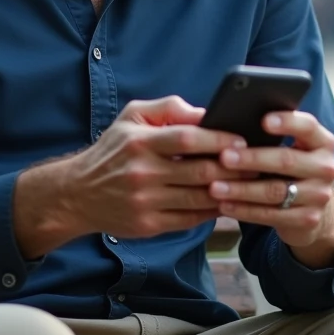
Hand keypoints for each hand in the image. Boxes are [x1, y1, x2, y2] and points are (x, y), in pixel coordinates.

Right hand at [14, 96, 251, 257]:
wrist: (78, 193)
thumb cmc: (112, 151)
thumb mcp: (131, 117)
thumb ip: (168, 109)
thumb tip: (205, 113)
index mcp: (140, 142)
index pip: (188, 139)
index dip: (219, 139)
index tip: (242, 139)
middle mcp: (142, 173)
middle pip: (200, 172)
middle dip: (233, 169)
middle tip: (256, 164)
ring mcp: (146, 202)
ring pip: (200, 199)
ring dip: (228, 192)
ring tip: (248, 183)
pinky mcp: (149, 225)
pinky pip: (191, 219)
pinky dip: (213, 211)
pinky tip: (226, 201)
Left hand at [208, 110, 333, 266]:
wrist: (311, 207)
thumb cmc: (289, 167)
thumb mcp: (291, 148)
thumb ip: (271, 136)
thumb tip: (231, 124)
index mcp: (322, 142)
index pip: (308, 126)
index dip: (287, 122)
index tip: (262, 120)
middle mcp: (326, 167)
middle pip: (286, 160)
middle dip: (252, 159)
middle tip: (224, 157)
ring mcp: (319, 195)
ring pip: (275, 191)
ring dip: (242, 189)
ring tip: (215, 187)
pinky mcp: (308, 219)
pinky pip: (272, 215)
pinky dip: (245, 210)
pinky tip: (224, 205)